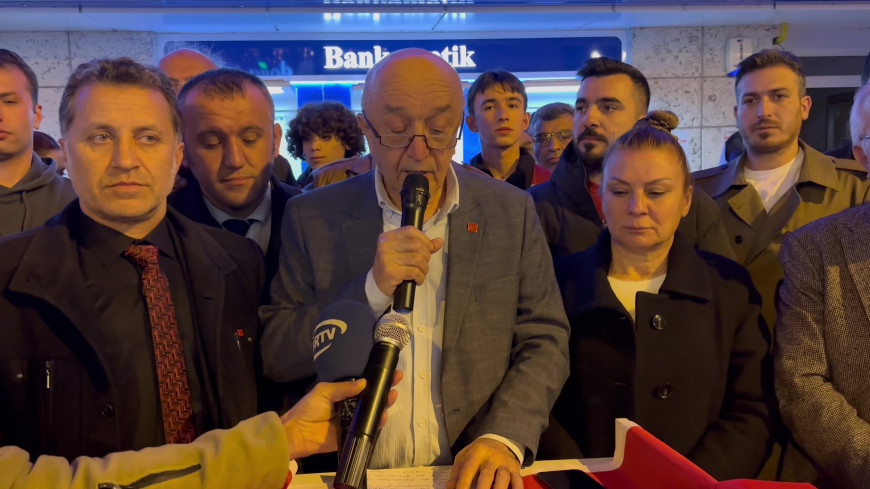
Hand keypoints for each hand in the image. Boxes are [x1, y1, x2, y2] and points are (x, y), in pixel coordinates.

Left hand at [281, 371, 401, 459]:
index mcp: (343, 393)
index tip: (389, 370)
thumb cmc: (307, 409)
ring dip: (384, 404)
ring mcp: (353, 420)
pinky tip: (384, 415)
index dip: (376, 378)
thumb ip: (343, 388)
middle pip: (371, 397)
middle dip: (384, 388)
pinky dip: (377, 423)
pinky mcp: (353, 434)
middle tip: (396, 379)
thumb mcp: (323, 392)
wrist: (298, 433)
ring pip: (372, 411)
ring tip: (392, 395)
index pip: (363, 384)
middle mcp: (350, 405)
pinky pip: (367, 428)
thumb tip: (364, 382)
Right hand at [371, 226, 443, 296]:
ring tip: (421, 273)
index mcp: (389, 236)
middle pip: (417, 245)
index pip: (411, 231)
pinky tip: (417, 280)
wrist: (377, 284)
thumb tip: (439, 241)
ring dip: (424, 268)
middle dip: (426, 256)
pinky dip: (420, 277)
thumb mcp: (404, 252)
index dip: (424, 239)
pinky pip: (414, 272)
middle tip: (423, 264)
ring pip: (418, 259)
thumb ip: (422, 245)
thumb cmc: (393, 265)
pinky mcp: (391, 272)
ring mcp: (387, 258)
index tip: (428, 249)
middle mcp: (386, 245)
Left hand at [446, 438, 522, 488]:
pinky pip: (517, 480)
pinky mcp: (515, 469)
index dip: (463, 484)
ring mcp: (505, 463)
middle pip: (487, 475)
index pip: (468, 470)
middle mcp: (491, 458)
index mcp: (476, 453)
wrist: (497, 441)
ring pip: (503, 478)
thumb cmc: (476, 453)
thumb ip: (455, 474)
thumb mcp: (463, 458)